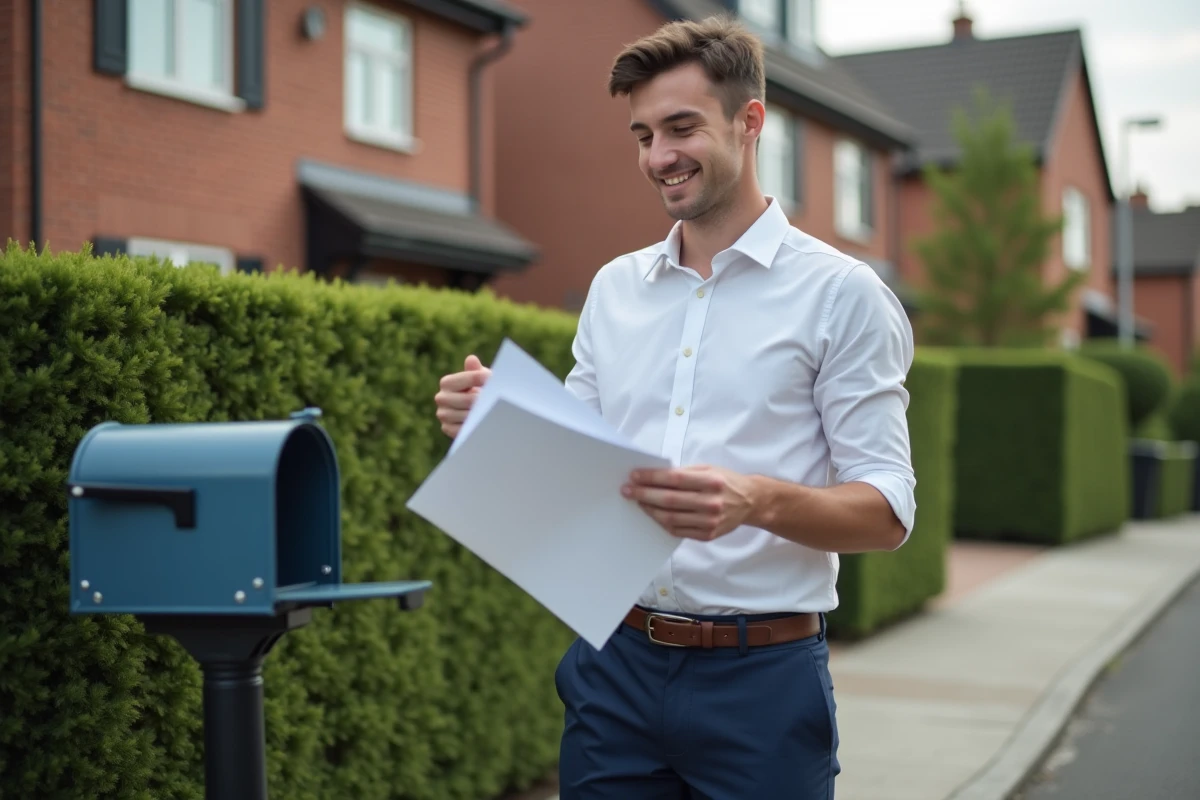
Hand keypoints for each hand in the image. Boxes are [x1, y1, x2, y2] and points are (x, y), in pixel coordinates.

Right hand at [434, 354, 490, 437]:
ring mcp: (443, 414)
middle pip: (469, 399)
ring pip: (467, 416)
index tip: (495, 379)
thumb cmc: (478, 390)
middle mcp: (441, 398)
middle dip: (485, 400)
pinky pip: (463, 430)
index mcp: (447, 382)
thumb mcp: (479, 379)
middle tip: (499, 401)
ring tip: (496, 413)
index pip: (468, 378)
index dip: (483, 378)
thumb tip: (471, 359)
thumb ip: (475, 370)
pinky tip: (486, 423)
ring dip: (482, 415)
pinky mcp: (447, 428)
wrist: (474, 413)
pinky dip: (475, 427)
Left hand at [622, 465, 755, 540]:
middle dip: (644, 494)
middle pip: (669, 500)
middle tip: (627, 491)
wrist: (750, 502)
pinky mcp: (707, 535)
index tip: (634, 476)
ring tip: (638, 502)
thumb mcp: (709, 469)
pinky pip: (677, 530)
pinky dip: (662, 522)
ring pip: (670, 518)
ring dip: (650, 510)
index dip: (652, 478)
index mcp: (712, 482)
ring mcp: (710, 522)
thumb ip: (684, 473)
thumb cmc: (726, 482)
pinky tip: (654, 514)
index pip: (675, 479)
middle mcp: (712, 503)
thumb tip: (653, 476)